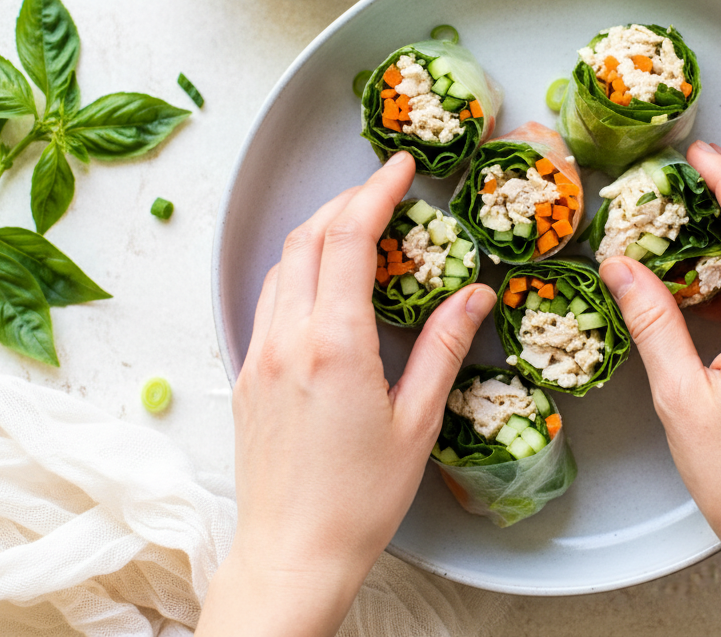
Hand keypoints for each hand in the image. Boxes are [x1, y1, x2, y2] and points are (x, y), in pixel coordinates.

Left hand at [197, 152, 496, 636]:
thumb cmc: (361, 498)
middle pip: (307, 236)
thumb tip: (474, 293)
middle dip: (346, 200)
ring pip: (282, 265)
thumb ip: (444, 346)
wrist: (292, 552)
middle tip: (385, 191)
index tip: (401, 168)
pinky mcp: (246, 374)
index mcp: (334, 344)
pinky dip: (299, 271)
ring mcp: (259, 354)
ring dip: (318, 233)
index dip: (376, 191)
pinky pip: (269, 300)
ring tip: (360, 232)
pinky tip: (327, 286)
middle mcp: (287, 338)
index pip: (349, 238)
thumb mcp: (418, 421)